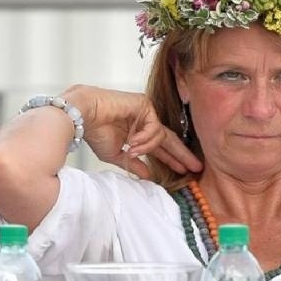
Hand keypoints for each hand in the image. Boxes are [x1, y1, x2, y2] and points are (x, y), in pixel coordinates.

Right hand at [67, 86, 201, 178]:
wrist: (84, 117)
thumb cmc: (95, 132)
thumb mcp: (117, 155)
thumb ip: (134, 164)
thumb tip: (148, 176)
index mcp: (138, 134)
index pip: (161, 147)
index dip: (173, 159)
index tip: (185, 171)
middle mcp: (144, 122)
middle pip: (170, 139)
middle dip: (182, 154)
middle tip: (196, 167)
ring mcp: (145, 112)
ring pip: (159, 135)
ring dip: (147, 147)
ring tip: (132, 149)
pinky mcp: (144, 104)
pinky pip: (154, 126)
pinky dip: (144, 137)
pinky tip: (132, 140)